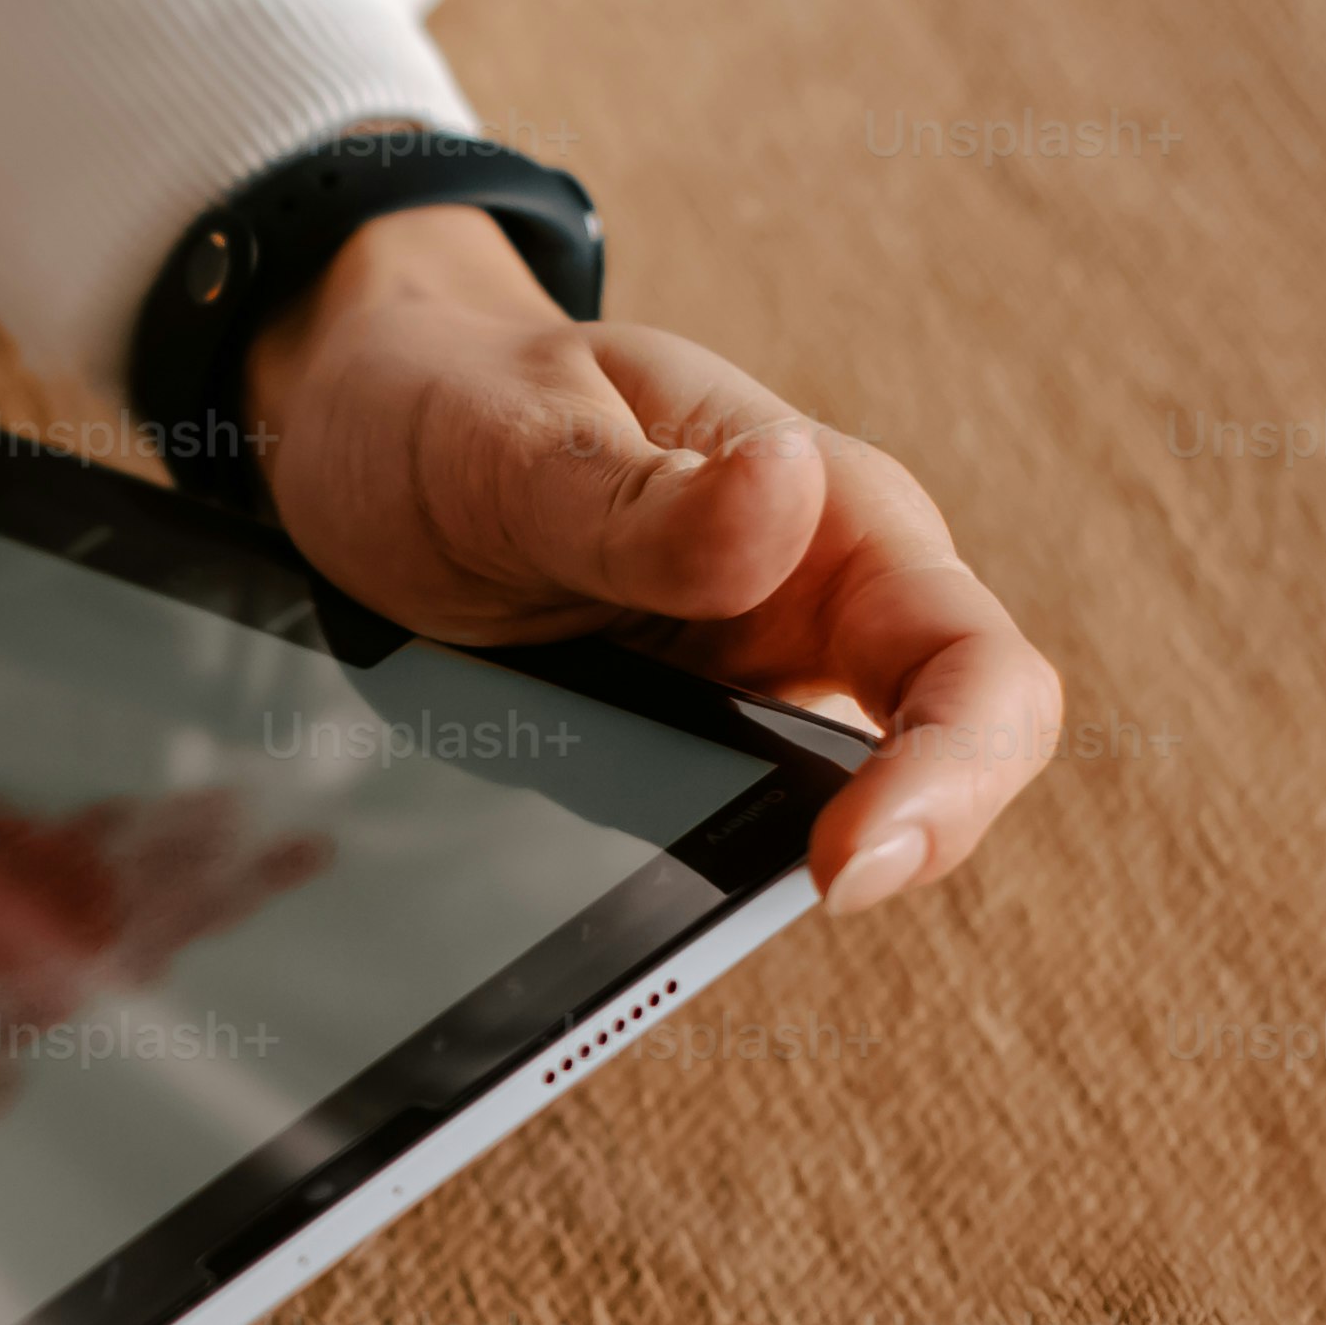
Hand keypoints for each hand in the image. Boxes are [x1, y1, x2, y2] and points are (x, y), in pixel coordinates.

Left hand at [240, 202, 1059, 912]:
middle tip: (769, 907)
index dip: (950, 775)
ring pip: (828, 816)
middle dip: (887, 851)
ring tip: (637, 925)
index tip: (844, 863)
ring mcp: (751, 684)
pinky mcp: (675, 744)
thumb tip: (789, 487)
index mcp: (829, 514)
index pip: (971, 664)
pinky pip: (712, 834)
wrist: (354, 415)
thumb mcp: (514, 443)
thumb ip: (645, 499)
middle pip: (942, 763)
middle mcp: (820, 605)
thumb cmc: (448, 399)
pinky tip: (585, 908)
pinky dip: (675, 881)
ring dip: (760, 881)